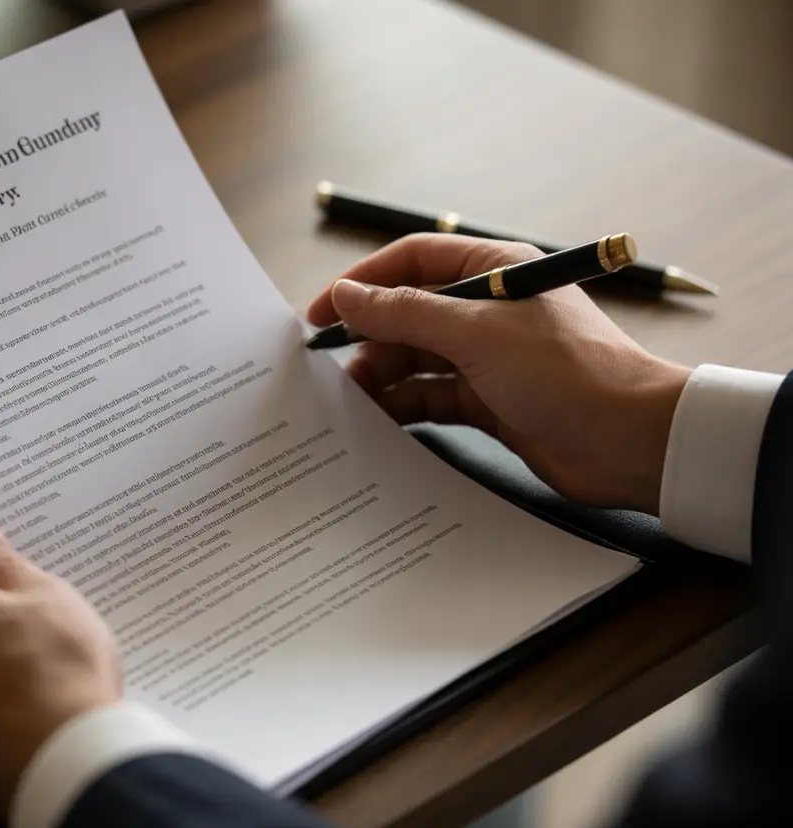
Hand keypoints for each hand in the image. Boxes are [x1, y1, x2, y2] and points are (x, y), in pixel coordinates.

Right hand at [307, 233, 691, 514]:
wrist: (630, 442)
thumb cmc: (566, 372)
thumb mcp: (476, 334)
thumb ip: (405, 313)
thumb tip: (347, 296)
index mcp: (493, 271)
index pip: (412, 261)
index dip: (362, 283)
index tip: (319, 311)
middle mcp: (488, 310)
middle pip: (409, 314)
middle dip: (369, 338)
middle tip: (329, 367)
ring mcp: (489, 357)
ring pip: (416, 359)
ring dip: (383, 376)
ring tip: (353, 399)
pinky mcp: (490, 401)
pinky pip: (432, 397)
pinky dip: (405, 406)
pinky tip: (380, 420)